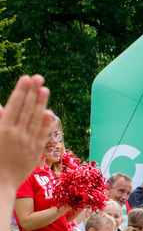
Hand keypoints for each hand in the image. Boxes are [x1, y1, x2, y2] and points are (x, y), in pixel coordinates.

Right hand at [0, 75, 54, 189]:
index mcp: (2, 130)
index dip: (21, 91)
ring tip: (45, 89)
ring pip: (36, 120)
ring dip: (41, 103)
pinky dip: (46, 124)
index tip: (26, 78)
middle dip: (33, 92)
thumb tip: (2, 108)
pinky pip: (42, 136)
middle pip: (27, 109)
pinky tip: (50, 112)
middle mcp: (17, 135)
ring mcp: (28, 144)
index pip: (14, 106)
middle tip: (38, 77)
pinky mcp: (36, 153)